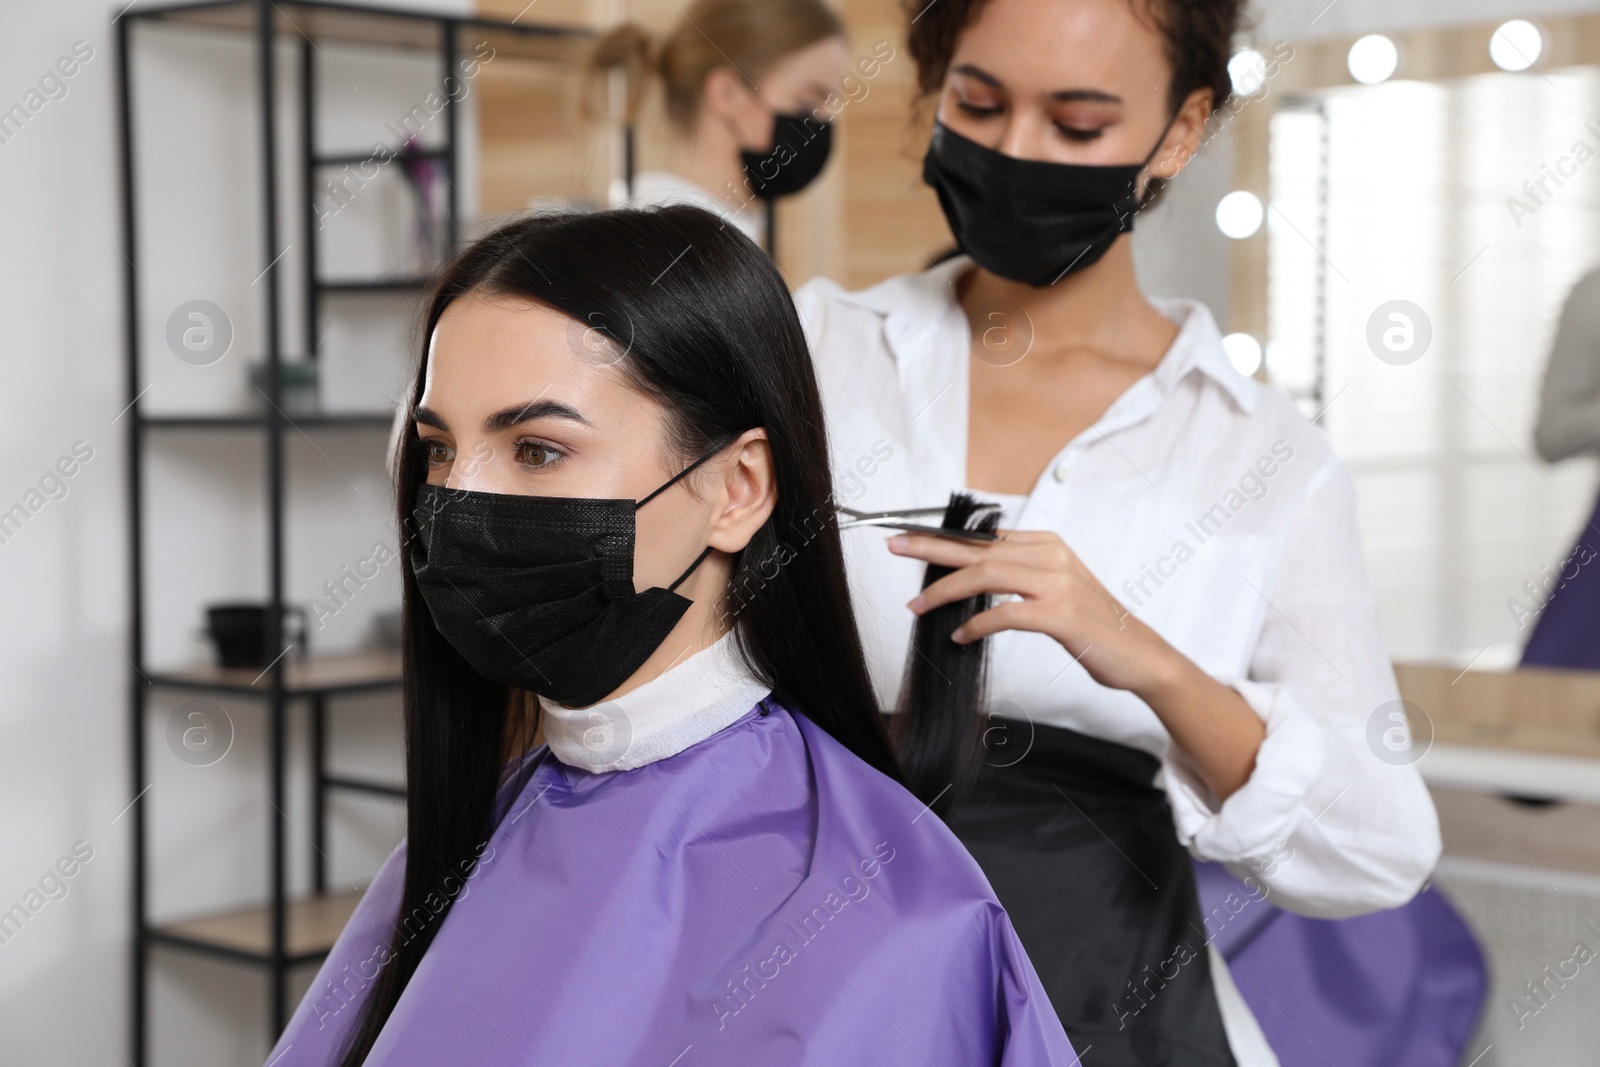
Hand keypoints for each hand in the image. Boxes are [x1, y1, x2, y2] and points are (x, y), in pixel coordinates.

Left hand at [887, 528, 1264, 798]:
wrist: (1139, 655)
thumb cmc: (1091, 625)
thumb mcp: (1053, 589)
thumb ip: (1018, 575)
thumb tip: (969, 575)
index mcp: (1047, 545)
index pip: (984, 537)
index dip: (942, 537)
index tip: (907, 537)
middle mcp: (1051, 556)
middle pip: (978, 549)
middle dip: (931, 548)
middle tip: (894, 546)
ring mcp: (1057, 584)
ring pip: (987, 576)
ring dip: (946, 591)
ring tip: (917, 605)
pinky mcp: (1061, 615)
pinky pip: (1006, 614)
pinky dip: (977, 625)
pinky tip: (960, 636)